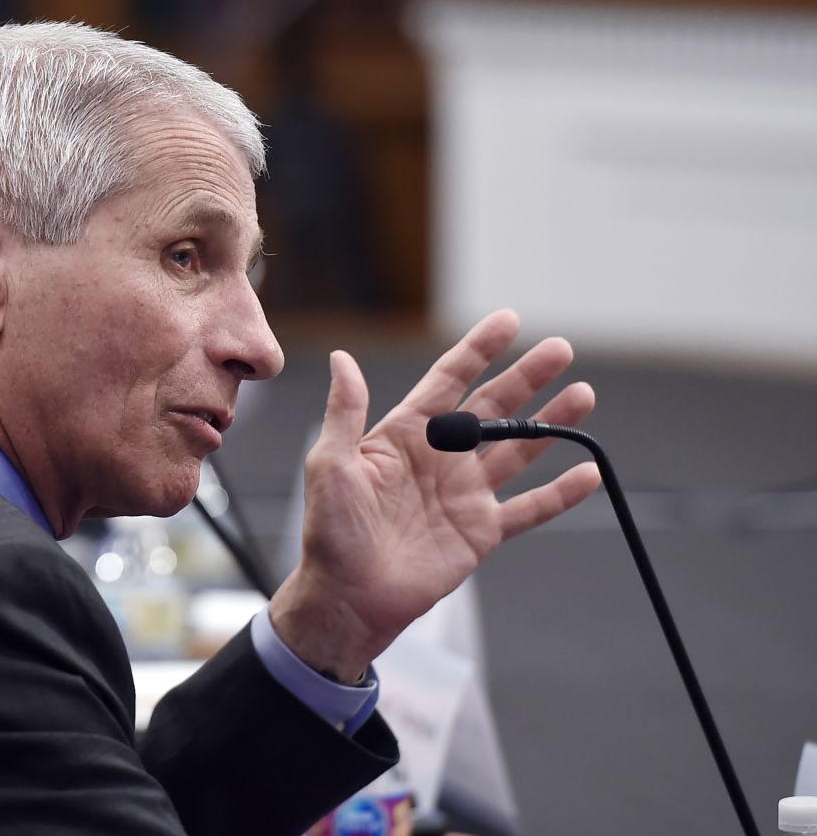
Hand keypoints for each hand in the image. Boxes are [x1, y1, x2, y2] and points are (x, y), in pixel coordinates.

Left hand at [269, 309, 600, 680]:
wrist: (347, 597)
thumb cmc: (330, 532)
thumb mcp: (330, 463)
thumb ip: (345, 410)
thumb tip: (342, 357)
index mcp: (404, 435)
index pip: (448, 381)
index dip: (478, 351)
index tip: (509, 321)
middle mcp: (440, 457)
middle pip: (493, 408)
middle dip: (527, 377)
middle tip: (561, 349)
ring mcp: (464, 493)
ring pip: (518, 449)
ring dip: (552, 422)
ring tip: (583, 394)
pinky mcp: (480, 532)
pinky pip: (529, 508)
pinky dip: (560, 493)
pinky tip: (589, 471)